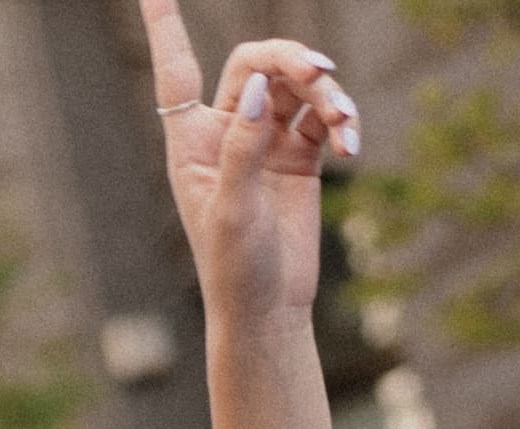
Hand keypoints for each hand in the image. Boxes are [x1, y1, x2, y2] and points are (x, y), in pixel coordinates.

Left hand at [144, 0, 353, 331]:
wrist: (268, 310)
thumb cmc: (235, 270)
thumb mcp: (235, 212)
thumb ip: (244, 150)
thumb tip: (259, 92)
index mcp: (191, 143)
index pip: (177, 72)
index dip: (167, 28)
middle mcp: (226, 134)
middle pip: (258, 64)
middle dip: (292, 61)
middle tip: (323, 74)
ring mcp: (265, 142)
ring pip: (298, 88)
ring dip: (327, 97)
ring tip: (346, 128)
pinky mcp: (299, 158)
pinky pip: (323, 118)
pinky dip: (342, 123)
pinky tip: (353, 146)